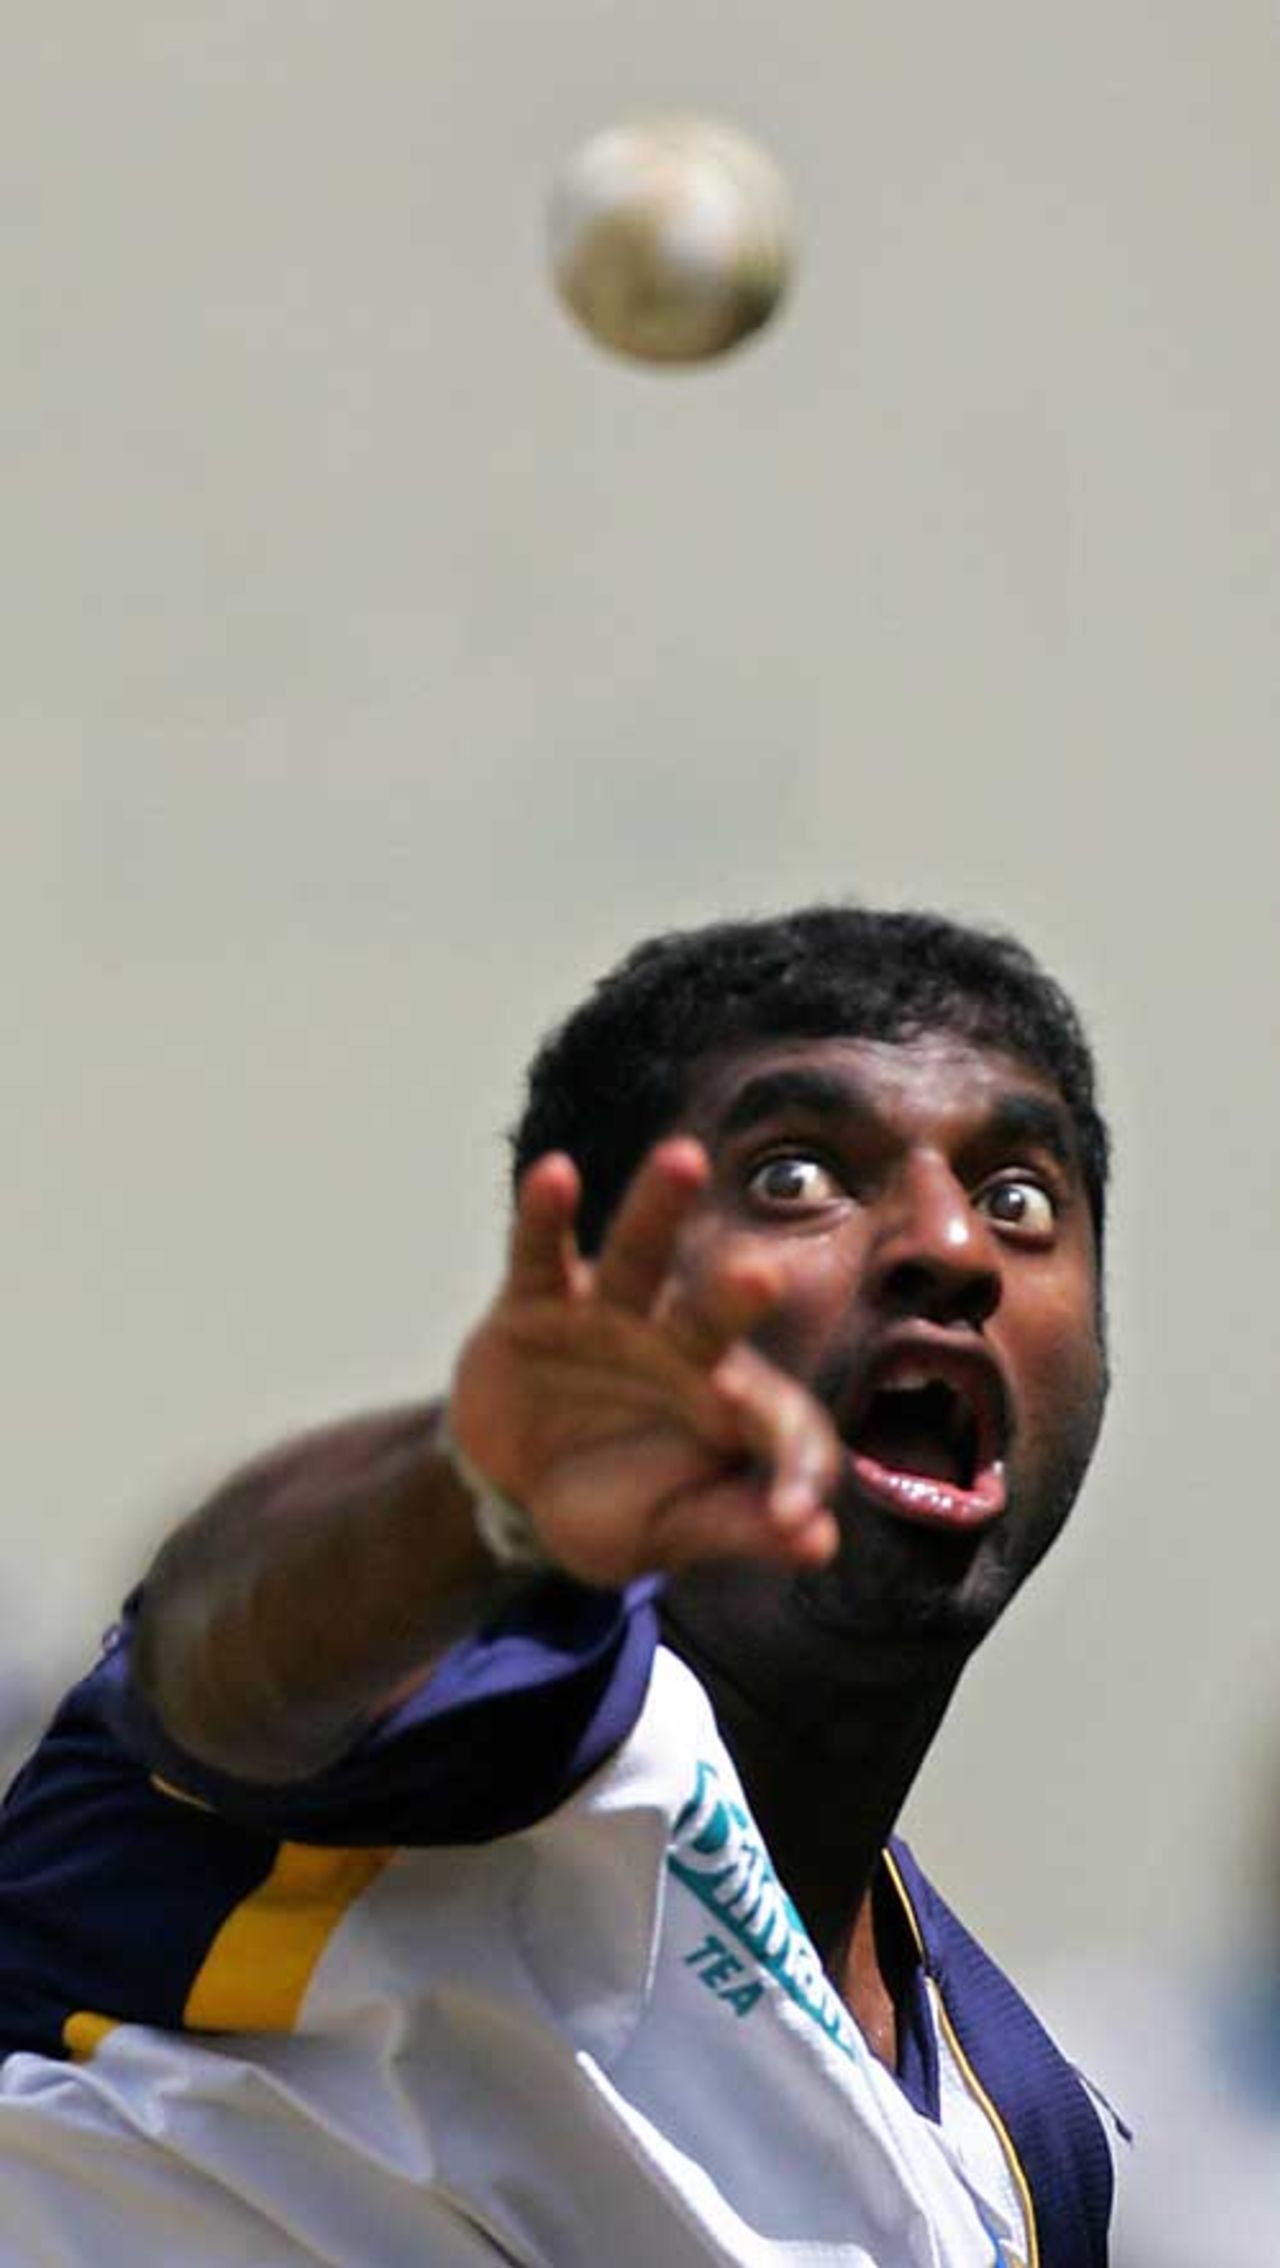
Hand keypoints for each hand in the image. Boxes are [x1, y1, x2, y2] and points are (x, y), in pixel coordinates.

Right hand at [448, 1140, 840, 1587]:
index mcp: (731, 1406)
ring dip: (657, 1209)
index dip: (794, 1469)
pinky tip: (554, 1173)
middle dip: (735, 1296)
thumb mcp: (670, 1531)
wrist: (520, 1481)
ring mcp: (610, 1315)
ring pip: (639, 1256)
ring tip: (680, 1157)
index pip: (781, 1427)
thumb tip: (819, 1544)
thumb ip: (736, 1527)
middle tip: (761, 1276)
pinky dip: (546, 1216)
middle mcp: (681, 1345)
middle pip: (716, 1313)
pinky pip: (542, 1253)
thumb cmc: (615, 1502)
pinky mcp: (538, 1302)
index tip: (792, 1519)